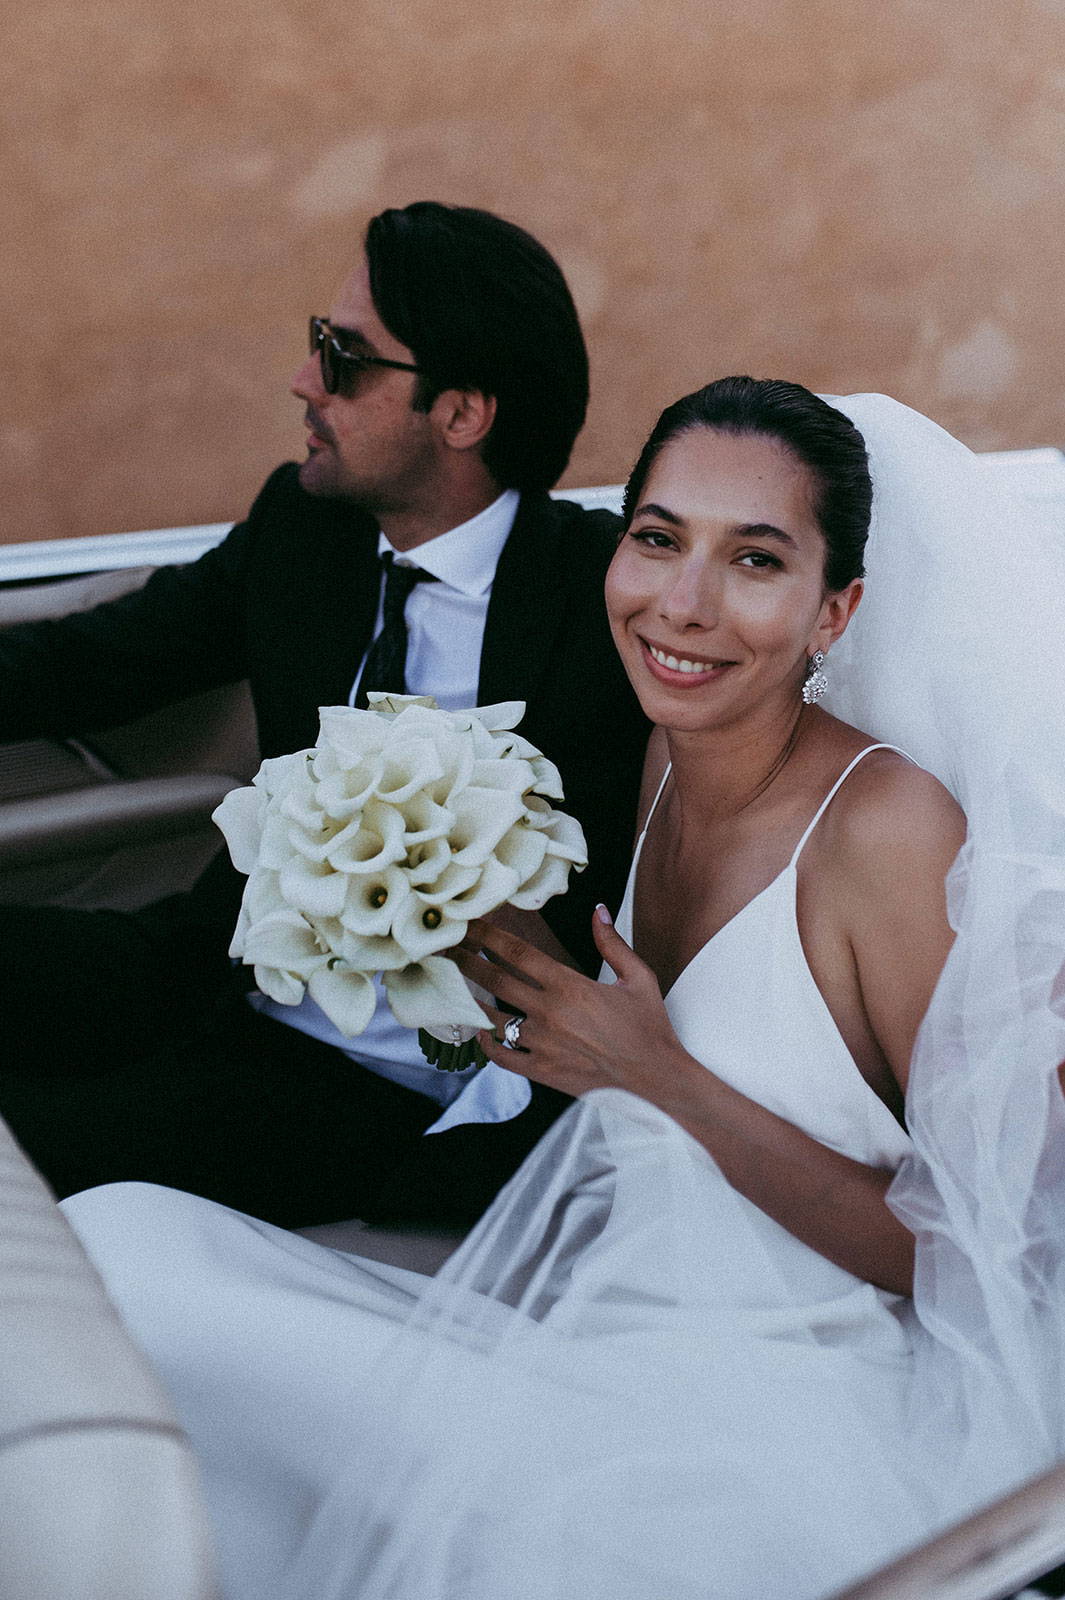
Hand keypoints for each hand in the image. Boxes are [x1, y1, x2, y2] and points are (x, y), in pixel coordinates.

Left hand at [451, 907, 686, 1101]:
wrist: (656, 1080)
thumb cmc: (649, 1028)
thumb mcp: (638, 978)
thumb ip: (612, 943)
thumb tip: (598, 909)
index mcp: (570, 987)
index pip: (517, 953)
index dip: (487, 935)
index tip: (467, 923)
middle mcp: (549, 1014)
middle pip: (494, 980)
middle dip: (466, 960)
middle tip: (444, 946)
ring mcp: (542, 1045)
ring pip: (491, 1018)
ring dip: (469, 1000)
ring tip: (452, 985)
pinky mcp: (541, 1072)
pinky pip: (501, 1057)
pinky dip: (486, 1043)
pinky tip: (479, 1032)